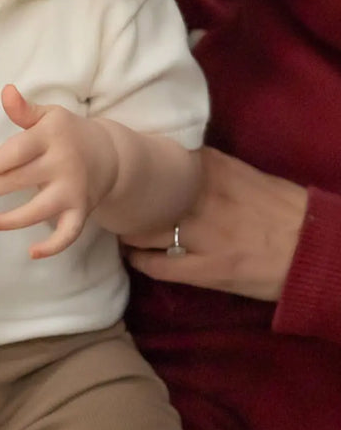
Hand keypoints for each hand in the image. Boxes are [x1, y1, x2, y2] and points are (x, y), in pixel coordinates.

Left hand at [0, 85, 116, 258]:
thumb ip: (24, 110)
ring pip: (39, 210)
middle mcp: (63, 164)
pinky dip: (53, 246)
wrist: (109, 154)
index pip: (20, 150)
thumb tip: (5, 91)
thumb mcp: (48, 116)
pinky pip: (68, 233)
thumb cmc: (67, 134)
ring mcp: (73, 190)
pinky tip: (32, 253)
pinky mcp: (80, 211)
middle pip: (22, 179)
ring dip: (12, 220)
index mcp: (51, 136)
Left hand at [122, 147, 307, 300]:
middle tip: (115, 202)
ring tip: (122, 229)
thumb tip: (174, 160)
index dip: (136, 169)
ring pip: (145, 232)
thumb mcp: (245, 174)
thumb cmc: (282, 209)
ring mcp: (203, 237)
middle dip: (126, 201)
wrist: (315, 248)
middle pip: (144, 198)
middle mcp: (202, 201)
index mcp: (214, 172)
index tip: (123, 171)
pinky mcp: (208, 270)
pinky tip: (135, 257)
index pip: (158, 163)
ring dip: (128, 232)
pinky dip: (141, 261)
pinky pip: (159, 267)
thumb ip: (208, 168)